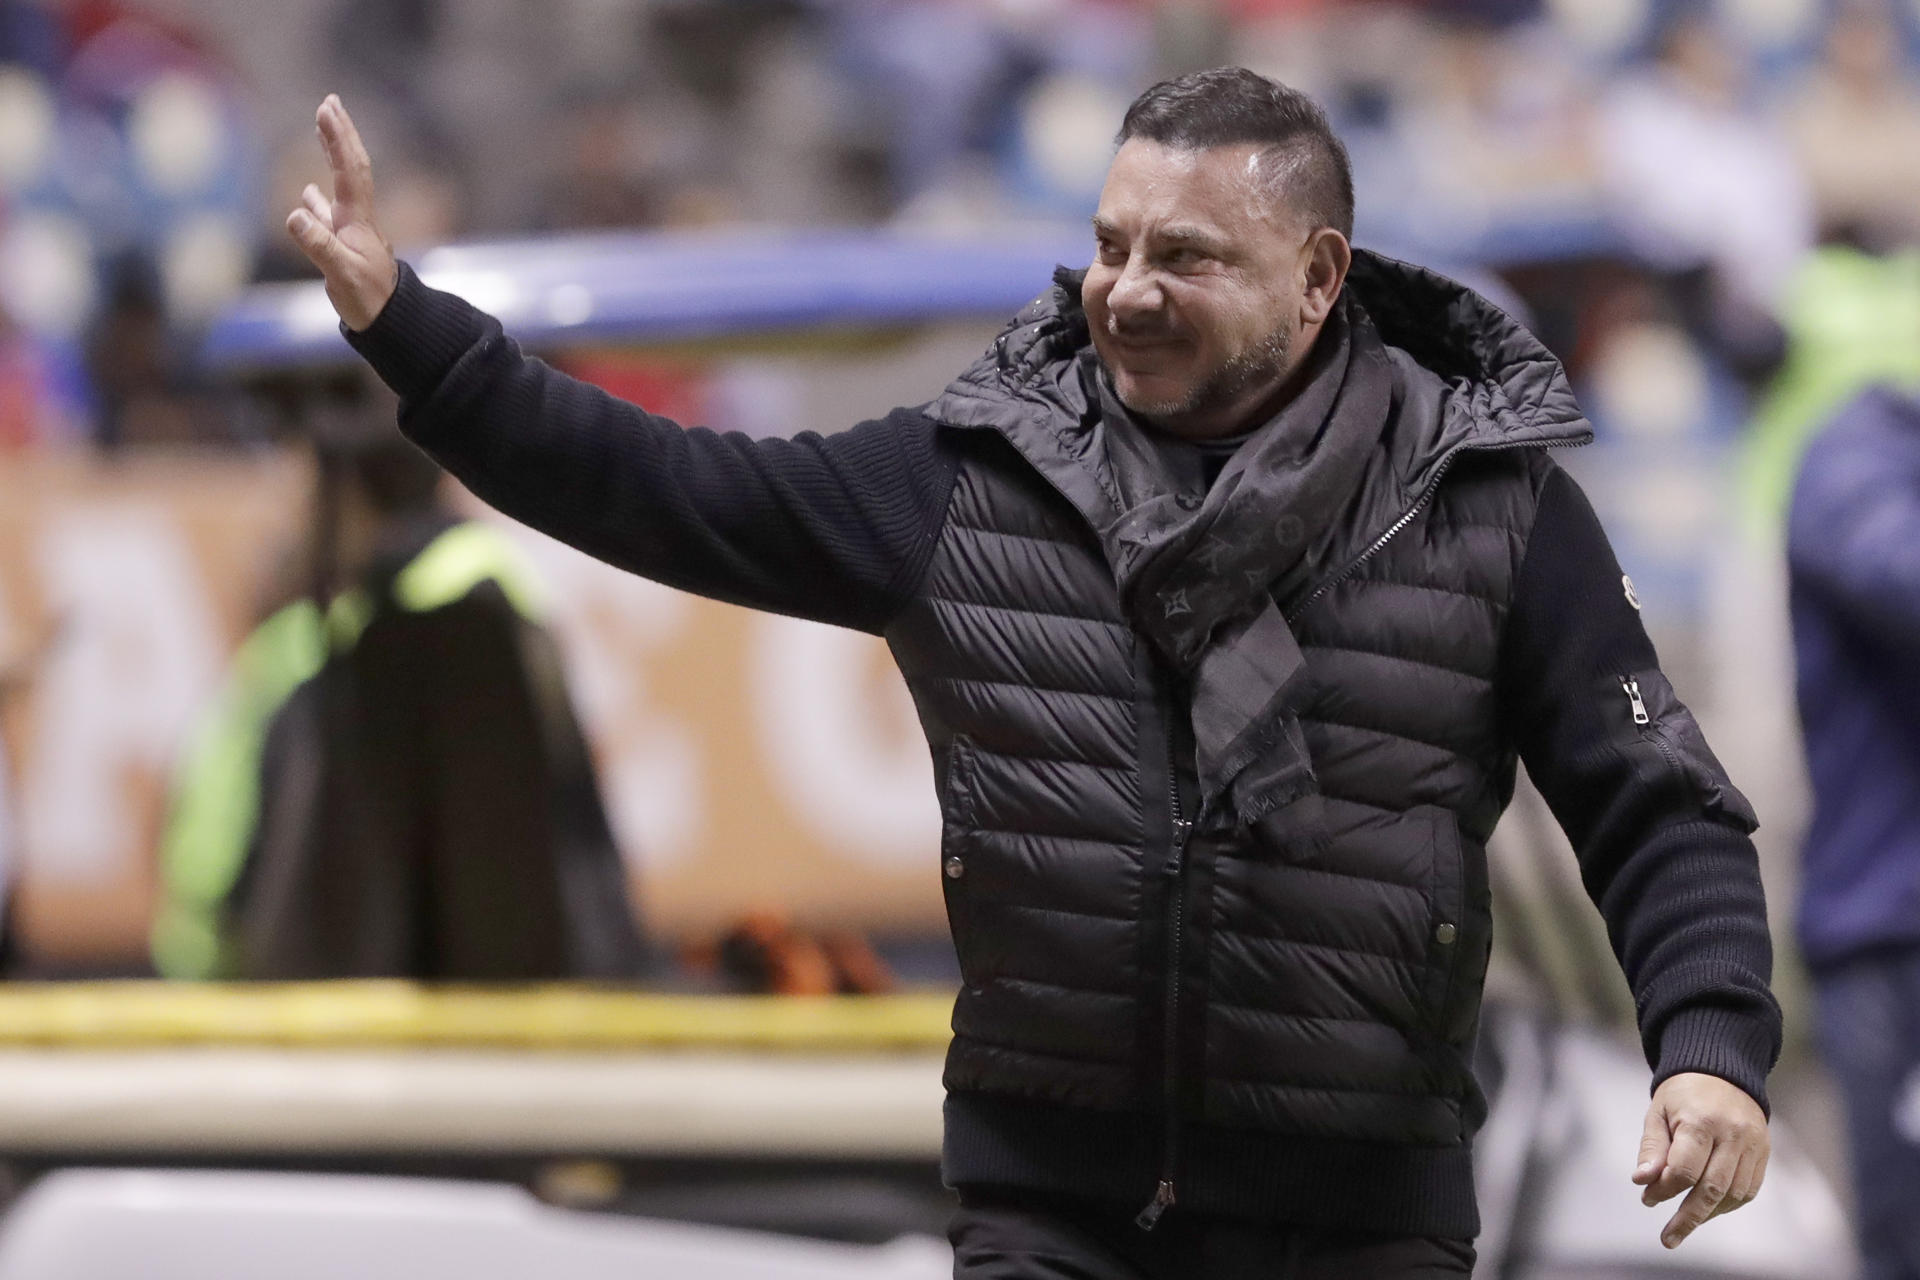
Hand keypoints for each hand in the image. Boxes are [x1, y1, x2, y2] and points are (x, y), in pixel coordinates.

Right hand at [285, 94, 397, 330]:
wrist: (390, 323)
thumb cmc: (369, 300)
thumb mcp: (341, 274)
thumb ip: (319, 245)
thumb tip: (294, 214)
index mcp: (358, 220)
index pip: (348, 170)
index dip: (337, 139)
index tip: (326, 109)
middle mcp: (357, 219)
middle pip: (351, 167)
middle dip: (341, 134)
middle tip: (330, 102)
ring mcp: (352, 232)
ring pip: (340, 185)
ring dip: (332, 156)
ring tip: (324, 130)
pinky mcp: (345, 247)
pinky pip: (329, 214)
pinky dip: (318, 199)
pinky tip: (307, 195)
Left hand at [1633, 1072, 1769, 1248]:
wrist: (1722, 1070)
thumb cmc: (1682, 1093)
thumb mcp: (1658, 1112)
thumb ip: (1653, 1148)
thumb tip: (1643, 1181)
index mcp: (1701, 1121)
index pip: (1684, 1170)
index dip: (1663, 1190)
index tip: (1647, 1199)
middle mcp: (1732, 1134)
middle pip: (1711, 1188)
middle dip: (1688, 1218)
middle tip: (1668, 1238)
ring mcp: (1753, 1144)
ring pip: (1733, 1194)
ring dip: (1708, 1214)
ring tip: (1685, 1222)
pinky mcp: (1764, 1152)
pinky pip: (1748, 1190)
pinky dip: (1727, 1205)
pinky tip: (1708, 1209)